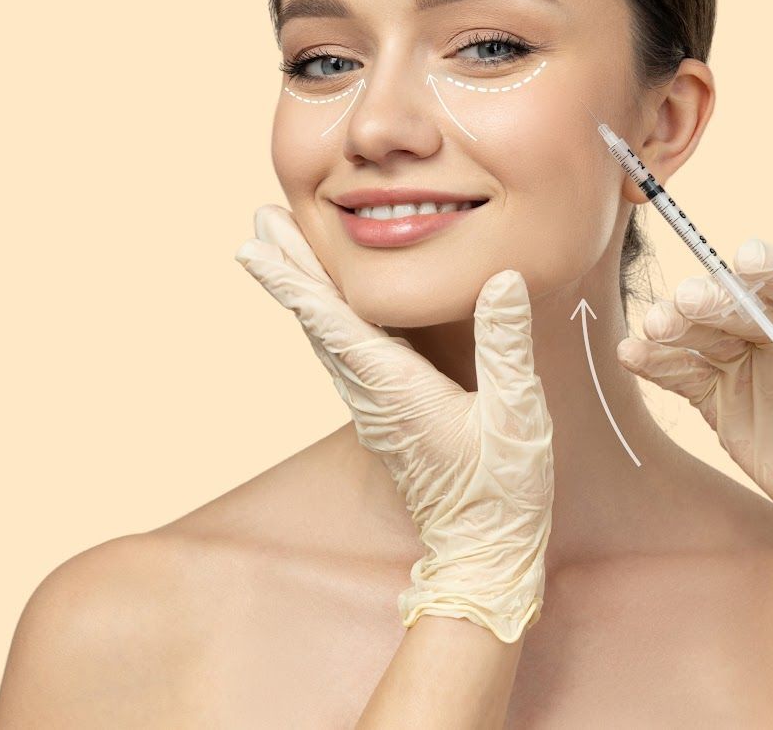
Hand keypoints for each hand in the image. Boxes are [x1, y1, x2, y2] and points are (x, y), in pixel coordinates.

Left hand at [233, 204, 552, 642]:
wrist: (481, 553)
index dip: (294, 279)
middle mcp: (371, 394)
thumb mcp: (516, 414)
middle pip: (318, 319)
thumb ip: (506, 345)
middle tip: (260, 219)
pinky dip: (325, 315)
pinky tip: (326, 301)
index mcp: (395, 388)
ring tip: (280, 245)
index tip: (255, 247)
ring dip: (303, 286)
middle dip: (289, 266)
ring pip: (326, 335)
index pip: (333, 321)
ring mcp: (373, 406)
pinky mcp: (384, 414)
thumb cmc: (502, 491)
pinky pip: (344, 353)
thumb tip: (503, 278)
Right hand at [616, 237, 772, 639]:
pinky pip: (684, 371)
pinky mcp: (719, 392)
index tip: (747, 257)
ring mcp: (750, 361)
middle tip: (685, 301)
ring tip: (654, 328)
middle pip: (748, 308)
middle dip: (716, 303)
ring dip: (679, 327)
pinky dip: (658, 362)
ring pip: (708, 332)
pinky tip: (633, 355)